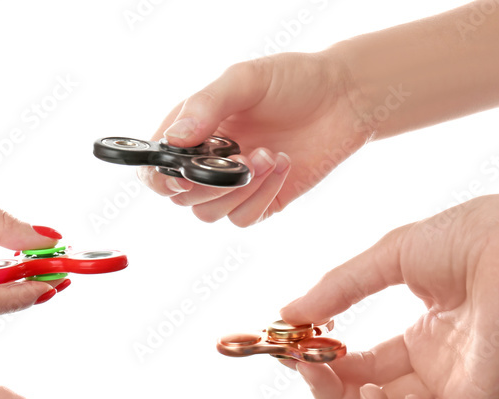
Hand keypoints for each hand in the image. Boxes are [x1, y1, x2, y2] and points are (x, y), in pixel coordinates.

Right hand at [139, 51, 368, 226]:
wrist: (344, 97)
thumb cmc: (292, 80)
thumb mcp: (244, 80)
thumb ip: (205, 105)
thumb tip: (174, 139)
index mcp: (190, 131)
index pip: (153, 168)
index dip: (158, 177)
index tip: (180, 172)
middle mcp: (205, 161)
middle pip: (180, 197)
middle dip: (207, 183)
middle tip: (239, 158)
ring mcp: (232, 185)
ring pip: (209, 213)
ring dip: (238, 190)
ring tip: (268, 155)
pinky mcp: (261, 201)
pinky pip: (243, 219)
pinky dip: (261, 196)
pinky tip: (281, 164)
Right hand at [279, 178, 498, 398]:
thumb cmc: (470, 237)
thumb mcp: (388, 259)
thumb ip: (338, 290)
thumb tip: (288, 315)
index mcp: (420, 339)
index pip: (358, 368)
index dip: (322, 365)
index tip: (292, 350)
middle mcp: (435, 370)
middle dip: (330, 392)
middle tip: (308, 368)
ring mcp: (458, 391)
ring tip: (363, 390)